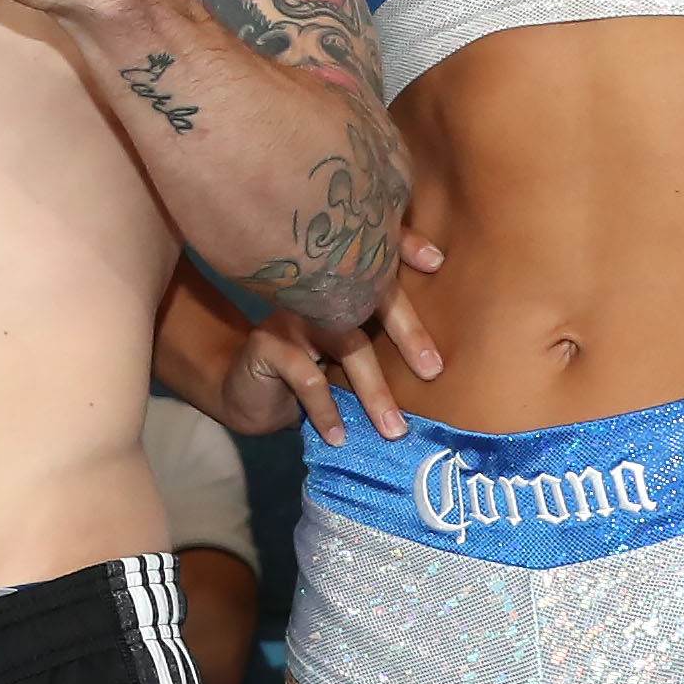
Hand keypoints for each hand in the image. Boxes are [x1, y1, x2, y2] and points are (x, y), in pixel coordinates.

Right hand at [216, 233, 446, 443]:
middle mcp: (318, 293)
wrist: (245, 395)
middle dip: (408, 335)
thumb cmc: (308, 376)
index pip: (377, 262)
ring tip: (394, 428)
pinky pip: (309, 378)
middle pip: (371, 304)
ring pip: (347, 345)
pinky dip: (327, 410)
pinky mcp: (268, 344)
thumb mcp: (346, 362)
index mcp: (342, 289)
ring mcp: (292, 315)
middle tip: (433, 371)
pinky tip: (338, 436)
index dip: (406, 248)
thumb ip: (377, 351)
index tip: (438, 261)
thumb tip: (435, 373)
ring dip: (375, 391)